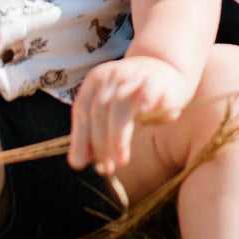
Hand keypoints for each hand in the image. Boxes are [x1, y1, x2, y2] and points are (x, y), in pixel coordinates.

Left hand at [68, 55, 186, 174]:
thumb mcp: (109, 114)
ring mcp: (134, 76)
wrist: (162, 71)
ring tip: (121, 159)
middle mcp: (111, 75)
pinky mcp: (156, 80)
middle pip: (99, 111)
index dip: (80, 138)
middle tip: (106, 167)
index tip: (81, 163)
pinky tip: (143, 111)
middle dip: (100, 143)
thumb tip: (77, 162)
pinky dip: (145, 98)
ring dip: (118, 136)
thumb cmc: (131, 99)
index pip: (81, 111)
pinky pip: (149, 88)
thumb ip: (93, 134)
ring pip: (120, 104)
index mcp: (94, 81)